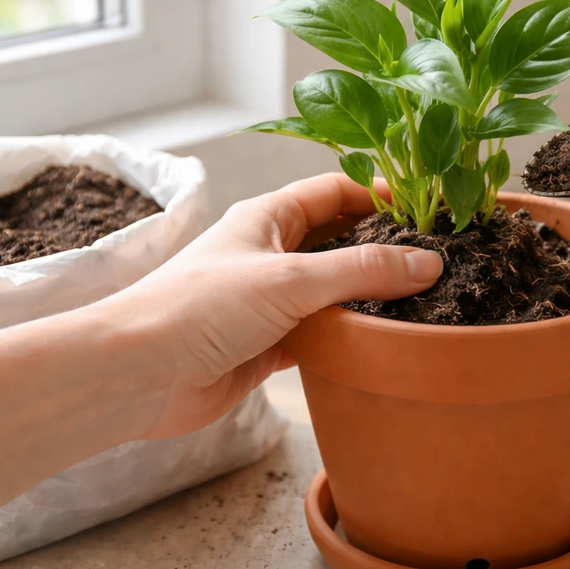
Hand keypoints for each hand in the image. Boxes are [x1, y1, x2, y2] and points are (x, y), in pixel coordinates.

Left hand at [103, 173, 441, 439]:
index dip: (377, 195)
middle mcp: (269, 254)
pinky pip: (321, 335)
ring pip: (332, 292)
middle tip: (432, 259)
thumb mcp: (289, 279)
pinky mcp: (268, 346)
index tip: (424, 210)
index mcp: (267, 218)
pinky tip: (380, 345)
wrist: (137, 376)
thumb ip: (361, 271)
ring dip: (367, 298)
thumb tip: (428, 263)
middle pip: (337, 241)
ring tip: (421, 303)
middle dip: (381, 248)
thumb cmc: (198, 308)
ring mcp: (268, 302)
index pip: (333, 192)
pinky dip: (349, 339)